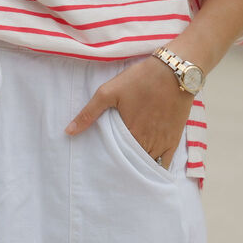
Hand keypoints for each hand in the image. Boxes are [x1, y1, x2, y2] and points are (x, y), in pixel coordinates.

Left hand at [64, 55, 192, 167]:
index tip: (99, 164)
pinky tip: (148, 171)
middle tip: (111, 169)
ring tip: (126, 169)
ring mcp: (161, 143)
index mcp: (128, 133)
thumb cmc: (140, 79)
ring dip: (137, 167)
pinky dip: (156, 168)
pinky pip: (165, 162)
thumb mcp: (109, 92)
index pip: (114, 157)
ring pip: (147, 164)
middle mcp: (145, 142)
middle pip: (130, 163)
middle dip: (121, 166)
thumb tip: (68, 132)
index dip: (107, 161)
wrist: (174, 71)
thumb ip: (89, 113)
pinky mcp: (174, 139)